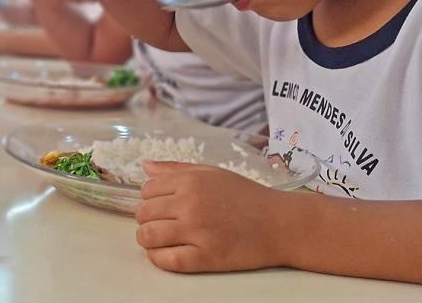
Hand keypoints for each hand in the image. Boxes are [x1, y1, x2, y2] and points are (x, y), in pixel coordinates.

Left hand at [135, 161, 284, 272]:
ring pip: (148, 236)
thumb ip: (176, 169)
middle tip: (160, 224)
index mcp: (190, 181)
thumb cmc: (246, 196)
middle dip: (147, 219)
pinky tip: (164, 254)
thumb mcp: (212, 173)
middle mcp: (190, 204)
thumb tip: (145, 166)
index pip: (147, 189)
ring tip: (158, 240)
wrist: (282, 224)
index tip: (159, 206)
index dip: (149, 199)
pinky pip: (167, 260)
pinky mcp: (207, 257)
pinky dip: (158, 258)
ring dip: (147, 239)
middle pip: (144, 213)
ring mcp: (198, 231)